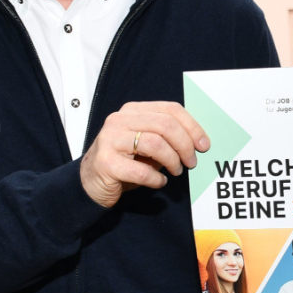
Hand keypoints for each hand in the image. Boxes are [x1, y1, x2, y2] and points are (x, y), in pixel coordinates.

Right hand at [80, 101, 209, 207]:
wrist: (89, 183)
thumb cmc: (123, 162)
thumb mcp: (145, 144)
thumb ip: (166, 138)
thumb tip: (196, 142)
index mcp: (132, 111)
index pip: (170, 109)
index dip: (192, 126)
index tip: (203, 145)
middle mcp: (119, 120)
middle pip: (165, 124)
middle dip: (185, 145)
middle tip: (191, 162)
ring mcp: (110, 140)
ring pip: (155, 143)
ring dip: (172, 161)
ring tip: (175, 171)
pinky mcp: (106, 163)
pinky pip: (142, 170)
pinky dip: (156, 178)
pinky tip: (159, 182)